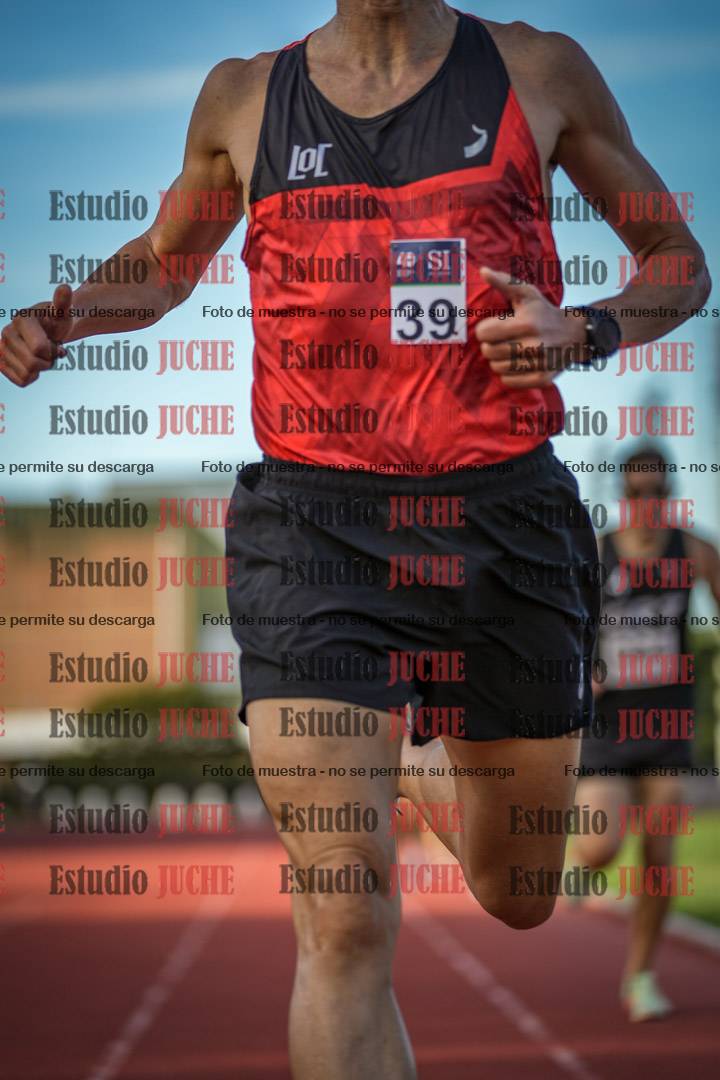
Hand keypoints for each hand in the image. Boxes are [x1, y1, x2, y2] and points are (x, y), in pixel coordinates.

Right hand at [0, 284, 72, 386]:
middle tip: (52, 352)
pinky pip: (21, 381)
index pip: (40, 349)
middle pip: (32, 364)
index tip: (57, 343)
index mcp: (21, 320)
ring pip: (27, 374)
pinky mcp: (2, 363)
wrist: (50, 331)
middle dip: (48, 362)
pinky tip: (35, 365)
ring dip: (41, 370)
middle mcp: (6, 333)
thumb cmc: (58, 321)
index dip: (54, 351)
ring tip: (42, 356)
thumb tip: (64, 288)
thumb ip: (63, 302)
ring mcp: (2, 348)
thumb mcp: (64, 313)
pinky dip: (32, 377)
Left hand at [475, 267, 586, 387]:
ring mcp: (539, 364)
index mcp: (527, 322)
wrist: (576, 334)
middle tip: (502, 339)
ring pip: (496, 368)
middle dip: (490, 344)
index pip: (484, 333)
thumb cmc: (544, 311)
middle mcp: (534, 345)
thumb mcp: (527, 293)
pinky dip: (508, 374)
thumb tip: (483, 271)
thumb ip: (504, 282)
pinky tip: (518, 362)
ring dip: (499, 360)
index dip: (486, 329)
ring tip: (511, 350)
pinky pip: (508, 381)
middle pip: (488, 352)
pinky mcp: (542, 379)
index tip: (496, 326)